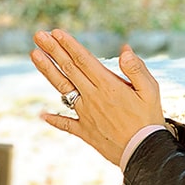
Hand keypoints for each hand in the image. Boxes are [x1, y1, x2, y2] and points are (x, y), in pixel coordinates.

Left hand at [30, 29, 164, 165]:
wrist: (143, 152)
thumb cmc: (149, 119)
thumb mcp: (151, 90)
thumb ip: (136, 68)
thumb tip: (124, 49)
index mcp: (108, 85)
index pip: (84, 60)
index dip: (69, 45)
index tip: (56, 32)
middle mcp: (92, 97)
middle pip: (69, 69)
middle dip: (53, 50)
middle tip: (39, 35)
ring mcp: (85, 114)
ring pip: (62, 89)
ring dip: (47, 71)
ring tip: (34, 55)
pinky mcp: (84, 131)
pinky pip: (65, 123)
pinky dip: (53, 118)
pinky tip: (41, 114)